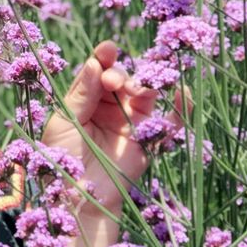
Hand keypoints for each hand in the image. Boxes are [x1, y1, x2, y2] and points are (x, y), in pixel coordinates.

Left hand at [41, 40, 181, 211]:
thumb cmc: (63, 160)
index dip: (103, 58)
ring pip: (144, 94)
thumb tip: (94, 62)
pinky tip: (183, 93)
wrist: (79, 198)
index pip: (97, 72)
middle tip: (114, 82)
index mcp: (86, 99)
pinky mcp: (148, 139)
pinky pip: (168, 120)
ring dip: (144, 86)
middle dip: (120, 76)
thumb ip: (81, 95)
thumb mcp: (65, 123)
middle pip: (122, 80)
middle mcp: (109, 106)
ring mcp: (131, 121)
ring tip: (136, 89)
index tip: (108, 48)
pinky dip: (179, 106)